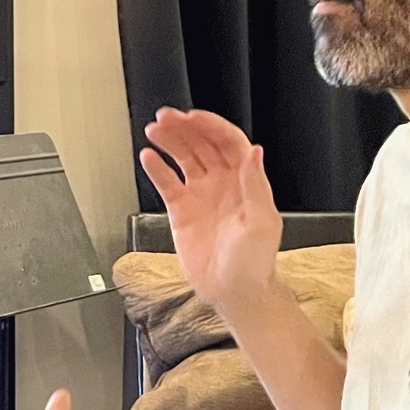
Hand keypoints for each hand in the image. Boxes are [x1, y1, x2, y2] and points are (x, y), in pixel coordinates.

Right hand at [140, 107, 282, 315]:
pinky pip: (167, 183)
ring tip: (153, 129)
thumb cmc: (254, 262)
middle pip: (202, 144)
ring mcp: (201, 195)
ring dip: (169, 141)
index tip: (192, 117)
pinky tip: (148, 156)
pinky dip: (157, 169)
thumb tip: (255, 151)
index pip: (227, 142)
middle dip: (184, 128)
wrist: (234, 292)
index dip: (210, 127)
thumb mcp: (261, 221)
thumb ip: (256, 185)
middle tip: (165, 117)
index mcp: (244, 181)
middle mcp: (222, 183)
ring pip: (183, 158)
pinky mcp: (182, 211)